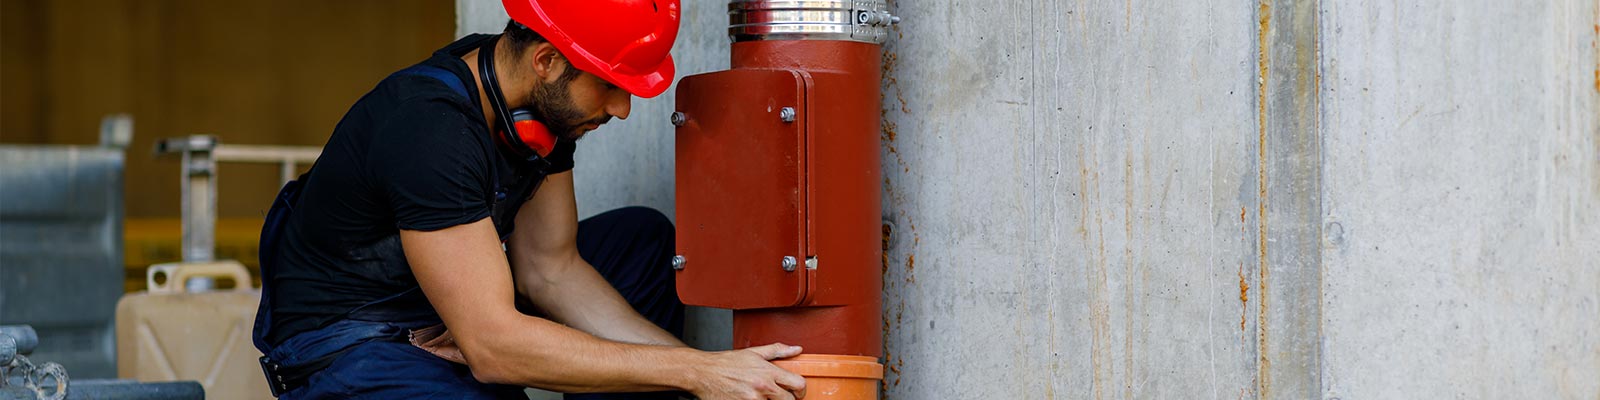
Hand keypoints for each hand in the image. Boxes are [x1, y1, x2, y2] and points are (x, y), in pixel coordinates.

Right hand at [689, 343, 806, 399]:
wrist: (703, 373)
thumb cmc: (726, 363)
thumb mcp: (753, 352)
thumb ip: (777, 350)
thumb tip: (796, 348)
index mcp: (768, 372)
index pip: (798, 384)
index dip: (801, 390)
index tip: (797, 392)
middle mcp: (762, 387)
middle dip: (787, 399)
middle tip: (780, 397)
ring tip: (761, 396)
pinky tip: (750, 398)